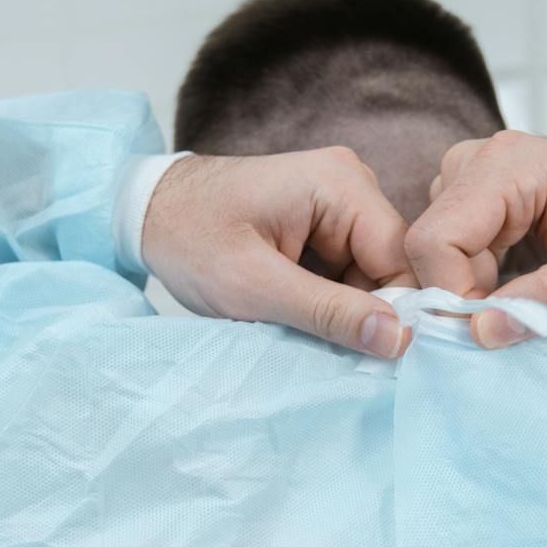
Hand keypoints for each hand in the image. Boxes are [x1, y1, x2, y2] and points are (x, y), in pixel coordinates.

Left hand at [141, 147, 415, 358]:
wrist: (145, 212)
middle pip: (389, 267)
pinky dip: (329, 303)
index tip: (384, 362)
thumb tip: (398, 340)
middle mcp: (351, 185)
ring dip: (344, 312)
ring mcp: (338, 205)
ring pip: (369, 277)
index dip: (399, 312)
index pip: (401, 258)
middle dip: (367, 314)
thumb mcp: (255, 287)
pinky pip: (346, 274)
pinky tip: (300, 317)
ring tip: (304, 332)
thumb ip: (328, 313)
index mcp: (341, 184)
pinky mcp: (323, 225)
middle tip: (332, 354)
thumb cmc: (190, 240)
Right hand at [405, 130, 546, 347]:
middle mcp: (472, 161)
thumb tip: (483, 331)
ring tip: (525, 286)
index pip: (437, 241)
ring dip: (470, 287)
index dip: (453, 295)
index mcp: (507, 165)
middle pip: (428, 247)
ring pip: (432, 253)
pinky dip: (471, 279)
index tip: (493, 325)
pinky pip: (443, 251)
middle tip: (517, 310)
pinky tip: (511, 277)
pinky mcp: (462, 197)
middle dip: (462, 294)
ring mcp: (462, 176)